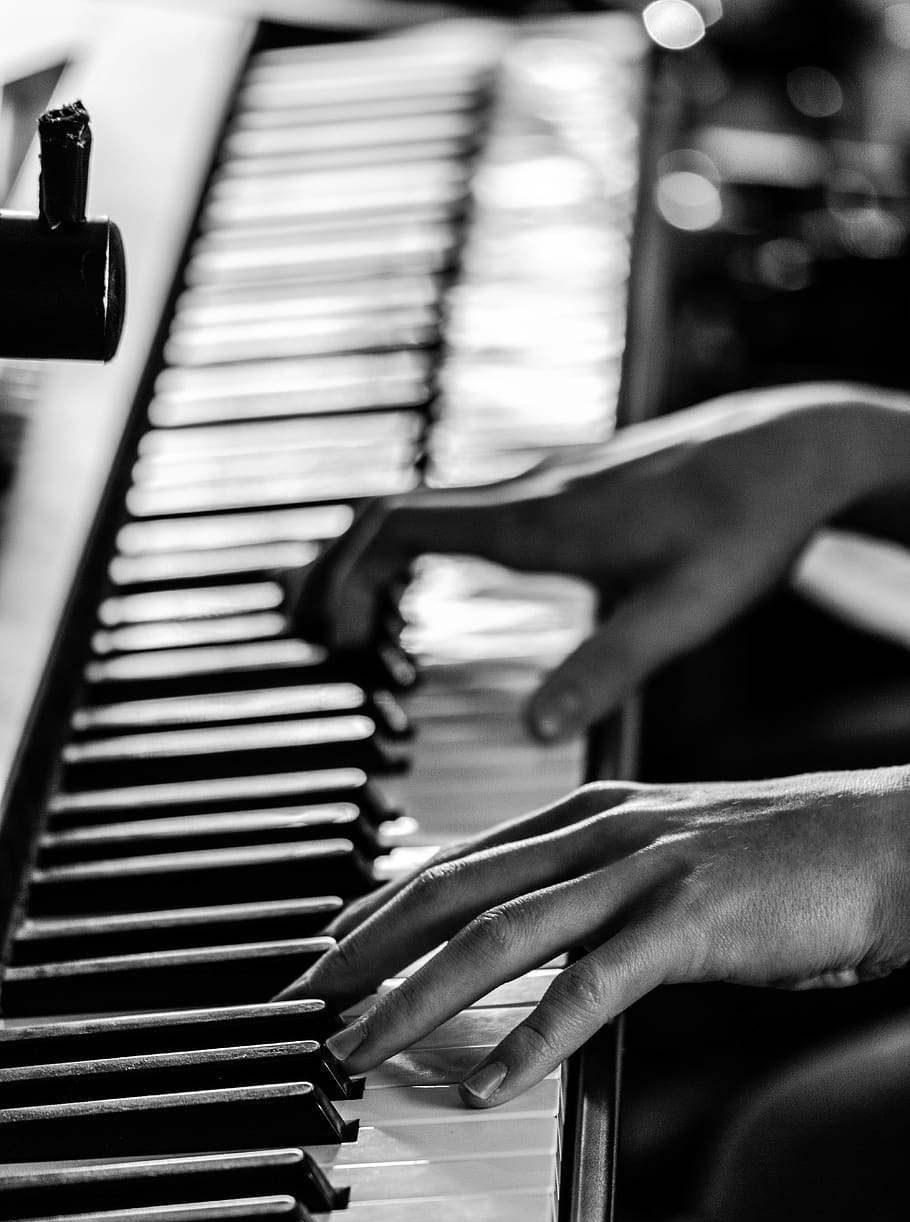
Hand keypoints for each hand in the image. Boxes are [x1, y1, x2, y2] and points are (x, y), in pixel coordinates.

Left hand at [278, 769, 909, 1105]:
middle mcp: (596, 830)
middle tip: (304, 1003)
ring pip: (499, 934)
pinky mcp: (690, 919)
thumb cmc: (776, 857)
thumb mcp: (660, 856)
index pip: (454, 861)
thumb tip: (525, 935)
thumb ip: (586, 884)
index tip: (327, 952)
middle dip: (364, 952)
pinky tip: (487, 1084)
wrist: (883, 839)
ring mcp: (641, 870)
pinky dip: (532, 1039)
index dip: (378, 908)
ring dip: (417, 997)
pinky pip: (593, 987)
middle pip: (450, 891)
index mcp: (583, 814)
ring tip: (361, 1048)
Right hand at [291, 383, 909, 740]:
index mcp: (534, 522)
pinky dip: (421, 548)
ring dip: (374, 558)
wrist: (798, 447)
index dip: (341, 573)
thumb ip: (605, 672)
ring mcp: (546, 485)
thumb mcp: (679, 614)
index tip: (324, 632)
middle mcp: (526, 493)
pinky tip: (433, 588)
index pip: (397, 525)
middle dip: (335, 569)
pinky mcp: (570, 491)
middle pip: (392, 514)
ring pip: (427, 509)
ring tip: (349, 620)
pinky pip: (465, 511)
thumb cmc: (746, 527)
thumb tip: (528, 732)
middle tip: (306, 633)